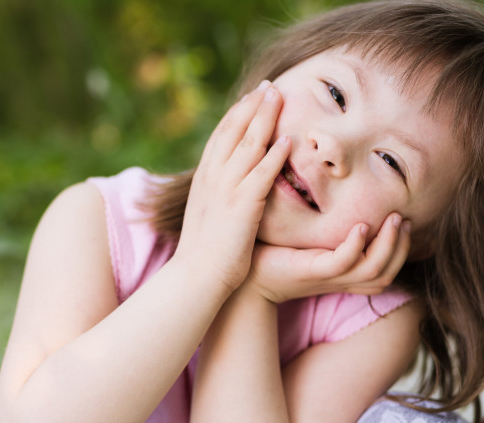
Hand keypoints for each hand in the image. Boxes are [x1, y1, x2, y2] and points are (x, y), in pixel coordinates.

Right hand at [172, 81, 290, 293]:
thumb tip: (232, 187)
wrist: (195, 277)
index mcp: (205, 178)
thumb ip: (221, 195)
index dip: (238, 112)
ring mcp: (226, 190)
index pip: (221, 135)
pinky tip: (287, 140)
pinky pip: (261, 175)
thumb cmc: (205, 252)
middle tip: (270, 85)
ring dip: (264, 118)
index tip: (253, 95)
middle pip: (234, 130)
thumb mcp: (210, 214)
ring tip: (280, 96)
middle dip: (252, 105)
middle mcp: (212, 177)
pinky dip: (274, 156)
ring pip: (247, 145)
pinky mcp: (242, 207)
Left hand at [246, 213, 411, 302]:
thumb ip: (326, 220)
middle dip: (401, 246)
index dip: (402, 247)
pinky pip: (343, 263)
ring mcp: (327, 276)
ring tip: (393, 219)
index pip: (387, 268)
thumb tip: (336, 183)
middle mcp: (339, 278)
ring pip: (374, 271)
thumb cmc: (273, 252)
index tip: (405, 219)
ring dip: (388, 245)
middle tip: (404, 219)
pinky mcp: (310, 271)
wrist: (243, 272)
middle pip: (387, 272)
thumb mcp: (307, 237)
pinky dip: (355, 247)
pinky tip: (361, 227)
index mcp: (342, 271)